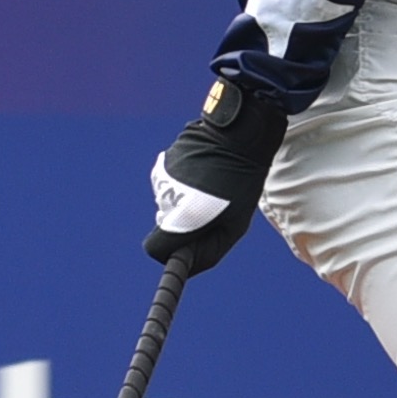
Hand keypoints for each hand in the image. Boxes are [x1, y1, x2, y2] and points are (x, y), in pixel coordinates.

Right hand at [146, 79, 290, 276]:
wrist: (239, 135)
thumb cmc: (242, 184)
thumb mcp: (234, 226)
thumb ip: (210, 250)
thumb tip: (188, 262)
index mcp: (182, 217)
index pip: (154, 249)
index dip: (171, 252)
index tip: (187, 246)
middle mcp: (165, 198)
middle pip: (163, 226)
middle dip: (181, 226)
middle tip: (211, 212)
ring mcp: (161, 178)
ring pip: (167, 204)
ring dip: (185, 201)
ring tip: (212, 186)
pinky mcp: (162, 161)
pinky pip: (169, 184)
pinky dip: (183, 184)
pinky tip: (203, 171)